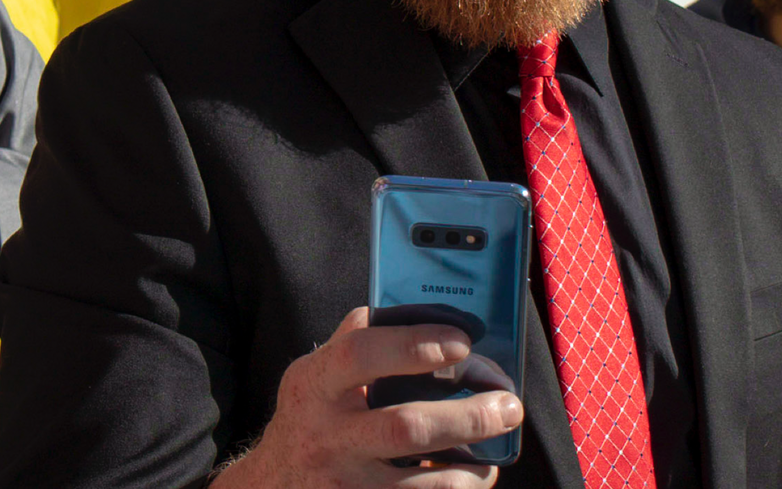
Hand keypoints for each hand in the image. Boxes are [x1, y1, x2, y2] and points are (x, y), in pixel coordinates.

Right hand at [212, 307, 521, 488]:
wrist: (273, 484)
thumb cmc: (308, 418)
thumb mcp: (315, 374)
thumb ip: (355, 339)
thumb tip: (417, 309)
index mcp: (316, 383)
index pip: (362, 354)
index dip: (415, 344)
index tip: (461, 341)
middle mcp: (327, 435)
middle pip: (407, 426)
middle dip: (469, 416)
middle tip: (508, 405)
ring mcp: (345, 481)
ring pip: (424, 482)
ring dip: (472, 469)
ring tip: (491, 454)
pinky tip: (465, 479)